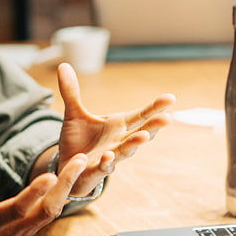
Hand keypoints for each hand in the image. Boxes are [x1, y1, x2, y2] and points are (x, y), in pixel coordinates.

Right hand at [0, 155, 87, 235]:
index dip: (34, 193)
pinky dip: (63, 198)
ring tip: (81, 163)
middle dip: (66, 184)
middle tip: (82, 159)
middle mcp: (12, 229)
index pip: (17, 208)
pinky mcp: (28, 234)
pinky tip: (72, 181)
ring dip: (68, 188)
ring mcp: (23, 234)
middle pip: (46, 208)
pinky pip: (49, 215)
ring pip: (52, 211)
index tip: (51, 175)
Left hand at [55, 62, 174, 195]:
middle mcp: (119, 142)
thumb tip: (63, 65)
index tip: (171, 98)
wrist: (67, 166)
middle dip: (154, 126)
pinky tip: (108, 157)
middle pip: (140, 133)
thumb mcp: (73, 114)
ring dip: (135, 144)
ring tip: (144, 136)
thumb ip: (71, 92)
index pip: (140, 115)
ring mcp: (110, 157)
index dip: (155, 108)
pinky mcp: (96, 171)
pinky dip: (106, 162)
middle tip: (168, 118)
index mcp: (118, 125)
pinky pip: (104, 167)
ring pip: (126, 151)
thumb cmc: (77, 140)